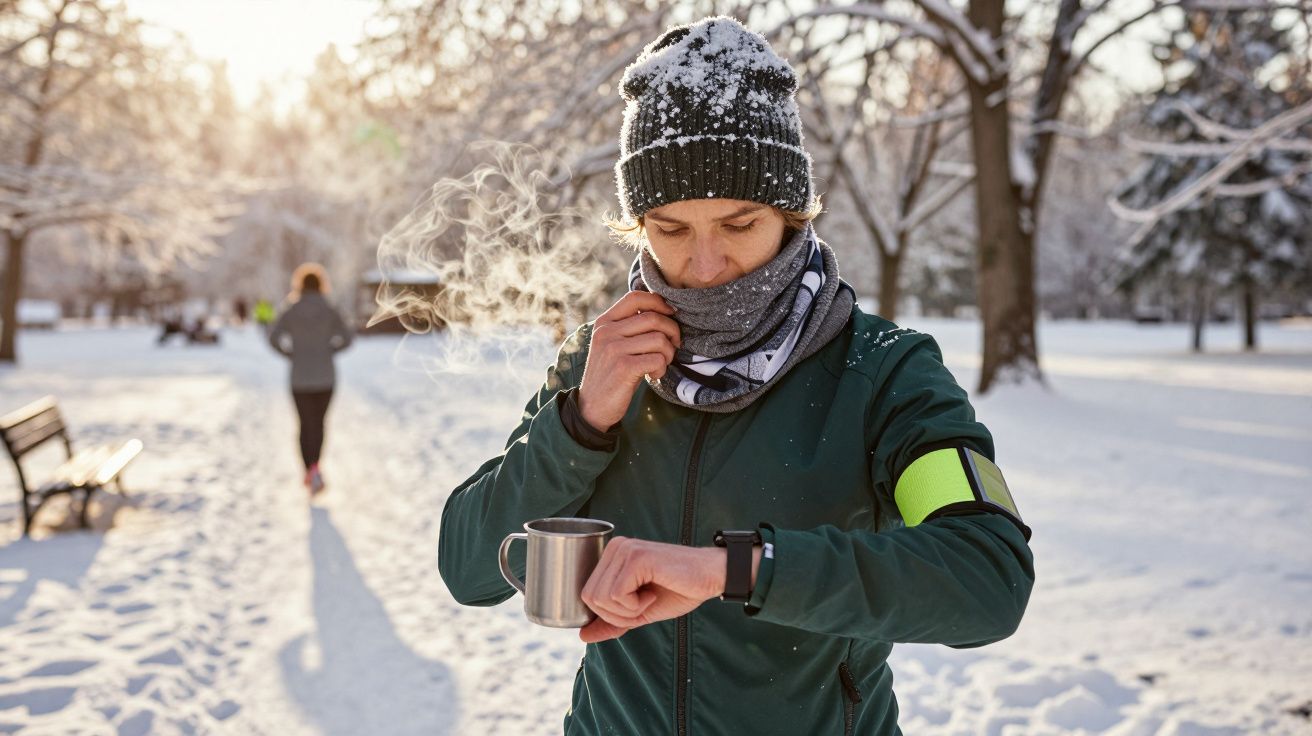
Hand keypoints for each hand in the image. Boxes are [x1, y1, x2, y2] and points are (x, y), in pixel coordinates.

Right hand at [578, 291, 680, 430]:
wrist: (592, 407)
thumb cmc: (611, 373)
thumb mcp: (613, 344)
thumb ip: (630, 326)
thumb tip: (665, 309)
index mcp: (604, 322)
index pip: (635, 297)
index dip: (659, 302)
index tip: (670, 315)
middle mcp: (607, 332)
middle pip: (653, 318)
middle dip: (672, 332)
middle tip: (672, 347)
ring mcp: (614, 349)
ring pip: (659, 339)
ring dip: (668, 354)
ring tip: (659, 364)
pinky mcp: (623, 367)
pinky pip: (657, 359)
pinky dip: (662, 368)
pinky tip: (653, 375)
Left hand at [579, 537, 722, 642]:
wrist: (711, 577)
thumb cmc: (679, 590)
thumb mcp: (639, 612)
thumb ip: (611, 622)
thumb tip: (583, 636)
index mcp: (612, 556)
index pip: (587, 594)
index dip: (611, 614)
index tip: (638, 606)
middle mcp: (615, 548)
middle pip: (590, 598)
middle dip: (618, 615)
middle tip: (645, 604)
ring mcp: (624, 550)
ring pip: (601, 598)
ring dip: (628, 611)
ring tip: (650, 597)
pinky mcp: (636, 557)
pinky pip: (617, 595)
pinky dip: (636, 606)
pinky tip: (653, 593)